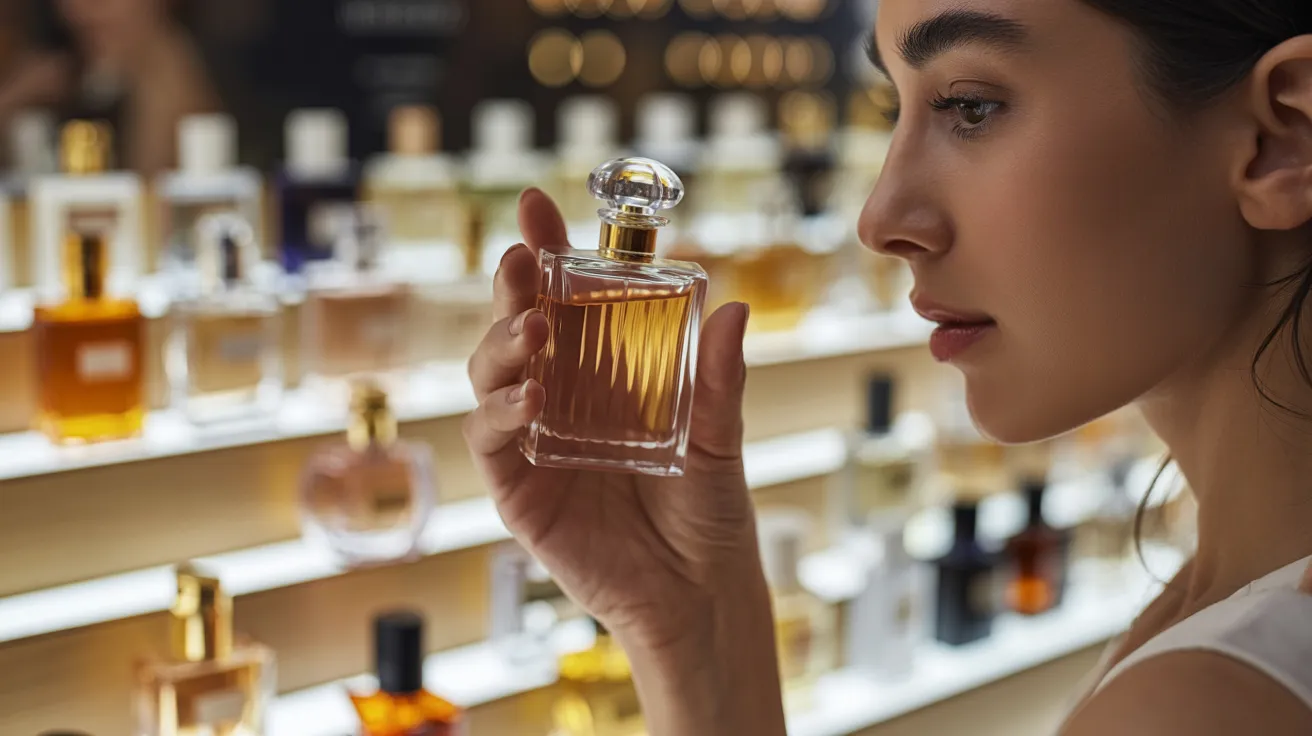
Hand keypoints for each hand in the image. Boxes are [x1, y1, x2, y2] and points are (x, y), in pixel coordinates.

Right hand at [463, 188, 763, 652]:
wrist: (697, 592)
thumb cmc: (706, 510)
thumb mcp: (719, 436)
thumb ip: (719, 378)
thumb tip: (734, 306)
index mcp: (605, 371)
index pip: (566, 299)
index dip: (547, 251)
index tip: (536, 206)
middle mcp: (561, 396)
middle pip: (519, 325)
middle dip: (515, 286)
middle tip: (526, 258)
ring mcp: (532, 439)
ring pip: (490, 375)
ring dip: (503, 343)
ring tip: (535, 330)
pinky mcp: (517, 488)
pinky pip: (490, 439)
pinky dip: (500, 412)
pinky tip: (531, 397)